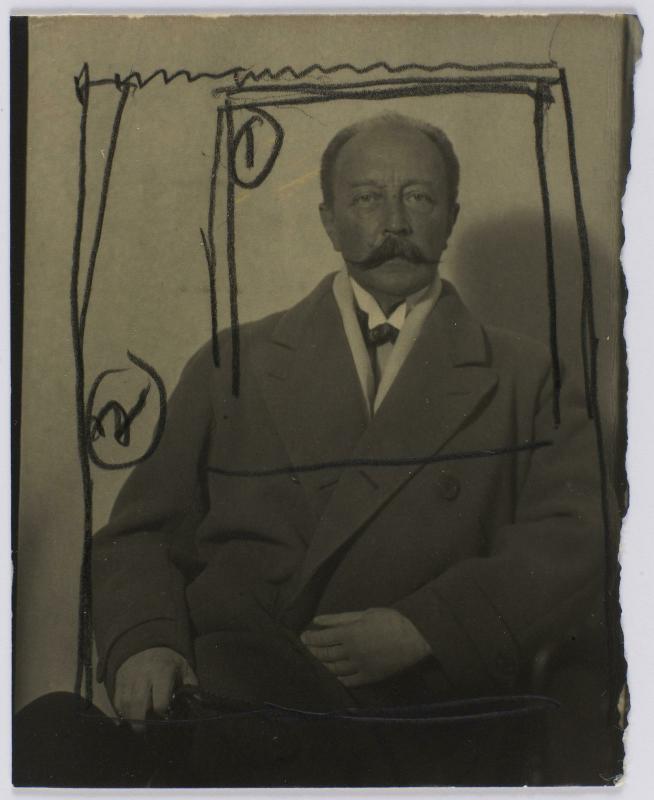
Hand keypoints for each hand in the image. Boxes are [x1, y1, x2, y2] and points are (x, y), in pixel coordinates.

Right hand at [113, 646, 197, 729]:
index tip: (166, 717)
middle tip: (145, 731)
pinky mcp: (118, 681)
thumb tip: (199, 702)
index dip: (162, 712)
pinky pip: (115, 701)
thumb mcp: (184, 669)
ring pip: (125, 704)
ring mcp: (128, 678)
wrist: (147, 645)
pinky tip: (125, 720)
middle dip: (141, 722)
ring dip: (130, 719)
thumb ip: (191, 685)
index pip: (160, 700)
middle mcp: (143, 675)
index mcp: (162, 672)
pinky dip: (119, 713)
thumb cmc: (169, 662)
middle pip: (139, 704)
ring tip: (138, 727)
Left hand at [301, 608, 430, 687]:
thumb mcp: (363, 613)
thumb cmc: (390, 620)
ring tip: (315, 661)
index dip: (310, 638)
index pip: (322, 638)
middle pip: (326, 654)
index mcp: (349, 634)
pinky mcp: (369, 678)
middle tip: (305, 648)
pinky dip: (337, 678)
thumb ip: (339, 618)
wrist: (414, 638)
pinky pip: (348, 681)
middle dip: (313, 651)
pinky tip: (332, 675)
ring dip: (322, 665)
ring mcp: (359, 667)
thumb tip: (317, 620)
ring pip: (334, 669)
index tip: (302, 637)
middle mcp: (350, 653)